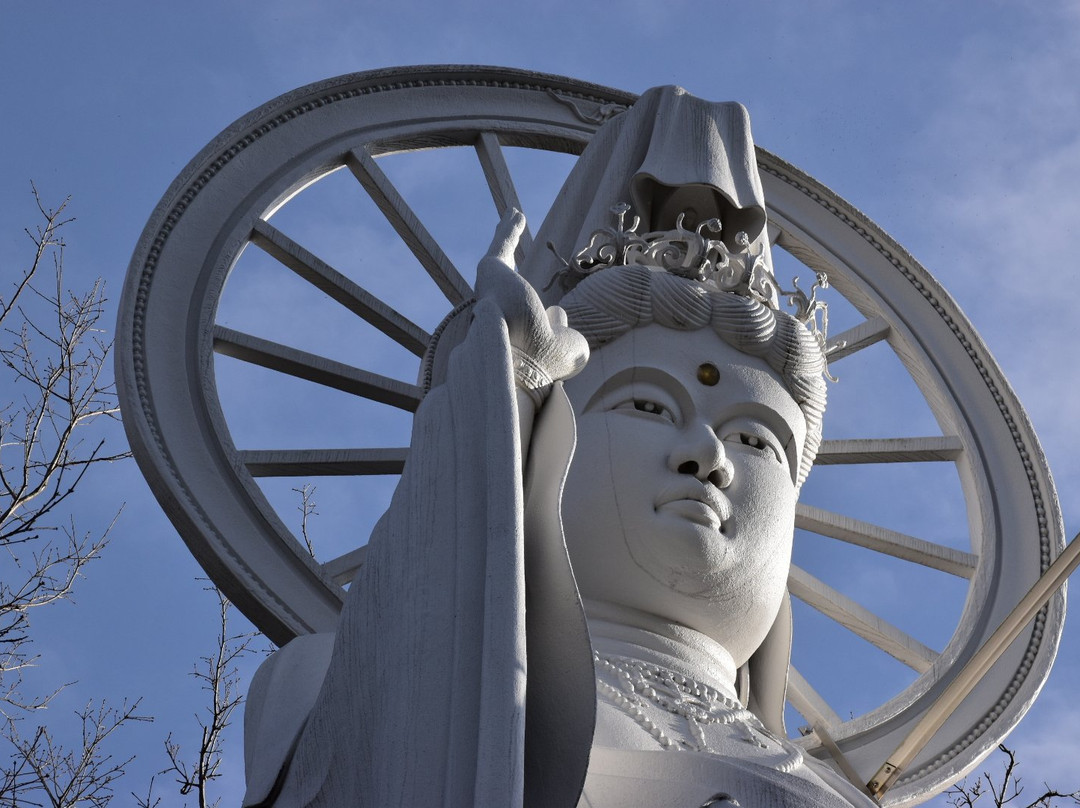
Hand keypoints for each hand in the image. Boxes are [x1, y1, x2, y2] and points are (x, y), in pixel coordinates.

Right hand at [475, 210, 588, 404]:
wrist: (521, 355)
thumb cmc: (545, 359)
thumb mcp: (566, 349)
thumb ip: (564, 332)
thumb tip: (558, 313)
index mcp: (517, 328)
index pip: (526, 312)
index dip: (538, 308)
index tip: (555, 312)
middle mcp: (500, 307)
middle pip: (506, 274)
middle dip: (509, 254)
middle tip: (511, 240)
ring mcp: (493, 287)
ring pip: (502, 253)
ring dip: (507, 234)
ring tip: (513, 217)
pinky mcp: (491, 269)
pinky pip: (503, 242)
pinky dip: (510, 229)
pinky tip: (517, 214)